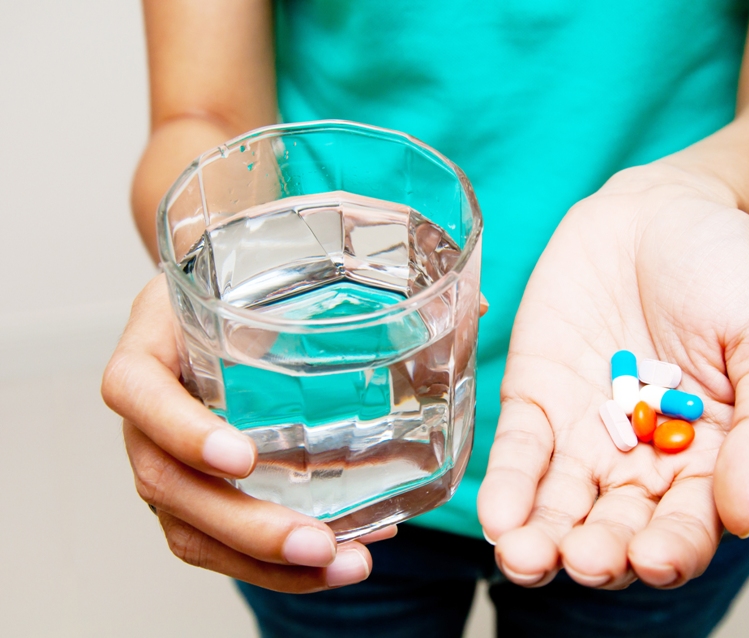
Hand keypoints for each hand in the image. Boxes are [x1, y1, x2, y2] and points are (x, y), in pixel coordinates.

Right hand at [102, 276, 394, 592]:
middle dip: (244, 525)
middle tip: (317, 541)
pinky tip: (341, 556)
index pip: (135, 390)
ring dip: (266, 562)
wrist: (216, 298)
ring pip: (192, 530)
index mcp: (154, 343)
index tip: (242, 458)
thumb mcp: (275, 264)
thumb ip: (357, 278)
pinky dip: (279, 562)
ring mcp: (167, 458)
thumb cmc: (243, 283)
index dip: (181, 429)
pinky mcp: (196, 491)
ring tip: (343, 565)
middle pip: (166, 483)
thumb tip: (472, 305)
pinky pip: (222, 541)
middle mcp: (149, 411)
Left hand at [477, 165, 748, 588]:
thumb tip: (747, 514)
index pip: (689, 525)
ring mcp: (584, 432)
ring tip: (523, 557)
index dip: (672, 550)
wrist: (664, 209)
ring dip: (540, 538)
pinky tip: (499, 516)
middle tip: (584, 559)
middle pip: (616, 527)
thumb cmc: (731, 272)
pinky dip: (509, 484)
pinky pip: (521, 451)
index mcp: (707, 458)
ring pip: (560, 504)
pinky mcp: (536, 399)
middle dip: (597, 552)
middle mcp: (641, 459)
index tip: (652, 556)